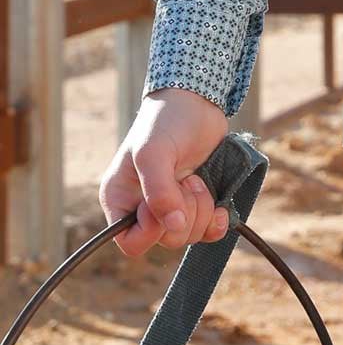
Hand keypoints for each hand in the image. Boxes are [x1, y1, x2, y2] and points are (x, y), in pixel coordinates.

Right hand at [99, 87, 231, 259]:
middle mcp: (142, 208)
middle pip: (166, 241)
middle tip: (188, 180)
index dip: (153, 229)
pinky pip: (208, 232)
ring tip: (197, 179)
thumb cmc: (165, 121)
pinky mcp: (196, 203)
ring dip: (201, 210)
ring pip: (189, 236)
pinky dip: (217, 222)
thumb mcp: (154, 153)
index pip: (131, 242)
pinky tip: (220, 207)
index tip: (168, 199)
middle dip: (185, 213)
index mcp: (120, 199)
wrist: (197, 102)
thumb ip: (160, 192)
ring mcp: (172, 207)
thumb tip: (173, 226)